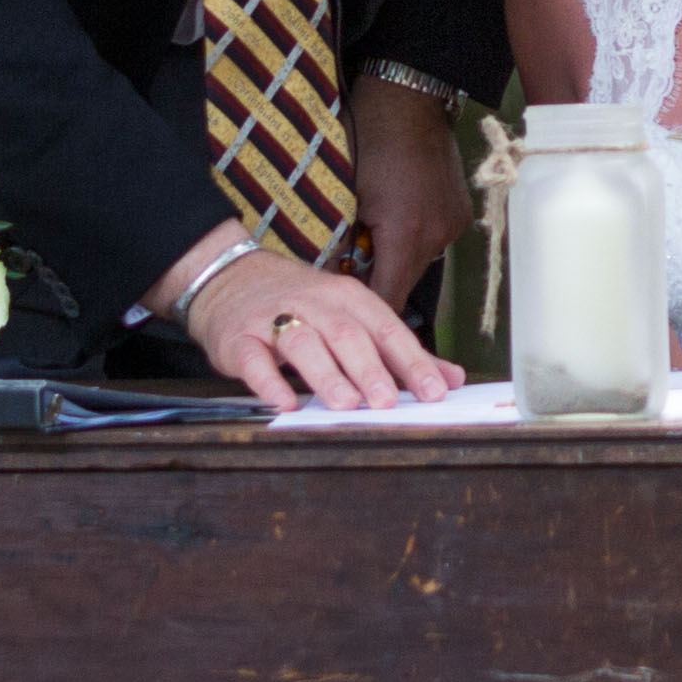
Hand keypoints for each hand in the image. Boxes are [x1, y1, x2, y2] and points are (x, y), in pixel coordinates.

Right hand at [154, 221, 460, 410]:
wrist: (230, 278)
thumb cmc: (303, 305)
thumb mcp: (353, 317)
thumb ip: (400, 351)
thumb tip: (451, 379)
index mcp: (350, 299)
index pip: (388, 330)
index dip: (412, 361)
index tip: (434, 392)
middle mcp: (316, 304)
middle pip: (348, 335)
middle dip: (370, 369)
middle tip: (388, 402)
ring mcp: (275, 319)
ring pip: (304, 343)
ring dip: (326, 374)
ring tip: (345, 404)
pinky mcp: (240, 339)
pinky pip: (254, 359)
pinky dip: (269, 381)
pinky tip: (284, 402)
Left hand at [350, 79, 468, 315]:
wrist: (408, 100)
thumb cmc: (365, 141)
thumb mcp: (344, 195)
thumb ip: (342, 241)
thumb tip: (333, 272)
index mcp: (404, 235)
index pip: (388, 298)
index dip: (369, 316)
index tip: (350, 323)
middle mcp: (436, 235)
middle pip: (406, 281)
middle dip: (380, 284)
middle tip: (351, 277)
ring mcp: (452, 224)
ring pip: (420, 261)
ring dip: (398, 259)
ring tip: (372, 241)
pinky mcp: (460, 212)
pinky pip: (434, 238)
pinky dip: (415, 238)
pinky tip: (397, 218)